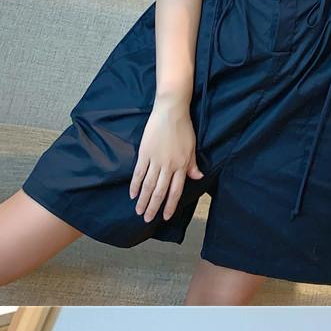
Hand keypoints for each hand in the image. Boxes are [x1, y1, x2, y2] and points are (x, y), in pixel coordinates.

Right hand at [130, 96, 201, 224]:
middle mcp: (168, 166)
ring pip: (149, 185)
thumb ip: (192, 164)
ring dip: (143, 200)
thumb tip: (197, 177)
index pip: (175, 191)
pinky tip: (132, 194)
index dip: (170, 206)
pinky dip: (135, 185)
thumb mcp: (192, 147)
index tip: (165, 217)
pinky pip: (139, 172)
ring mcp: (155, 160)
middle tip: (147, 219)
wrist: (171, 111)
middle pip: (160, 192)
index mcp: (181, 166)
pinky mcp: (145, 153)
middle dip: (153, 207)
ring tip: (138, 211)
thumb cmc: (184, 128)